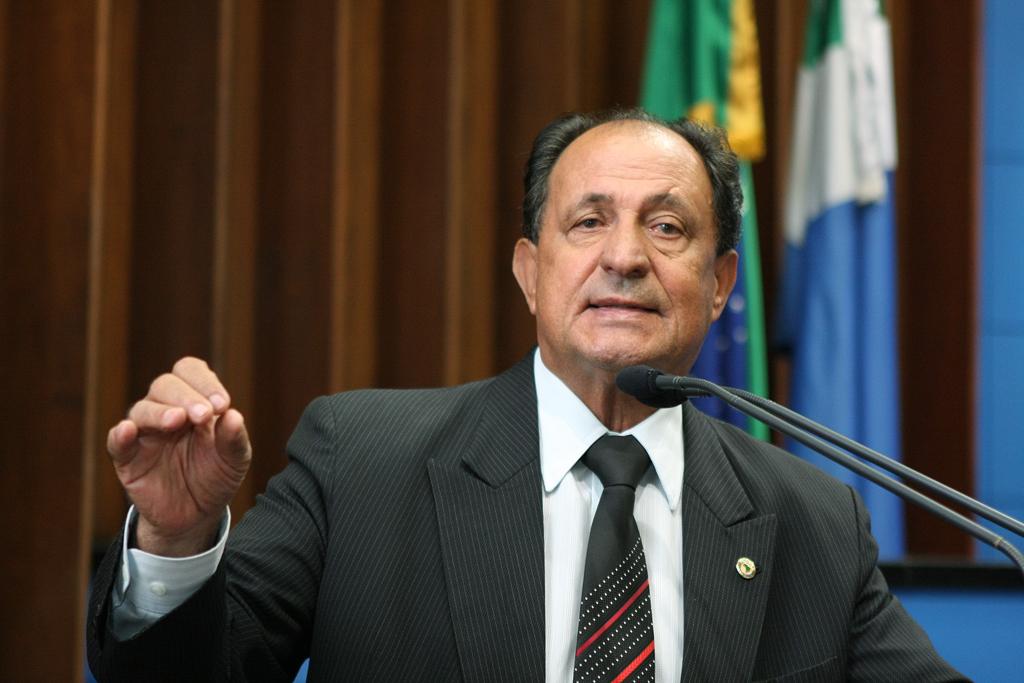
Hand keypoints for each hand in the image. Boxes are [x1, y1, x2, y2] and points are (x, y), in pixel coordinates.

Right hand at [107, 357, 250, 555]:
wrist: (197, 515)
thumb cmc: (216, 476)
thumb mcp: (234, 459)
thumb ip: (234, 438)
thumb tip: (234, 415)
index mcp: (194, 401)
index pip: (191, 372)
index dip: (205, 382)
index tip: (223, 404)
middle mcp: (166, 409)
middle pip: (165, 384)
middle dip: (186, 396)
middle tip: (204, 415)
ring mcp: (145, 433)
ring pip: (142, 409)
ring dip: (160, 411)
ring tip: (177, 420)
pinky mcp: (127, 458)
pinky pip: (116, 441)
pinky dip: (120, 434)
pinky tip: (128, 431)